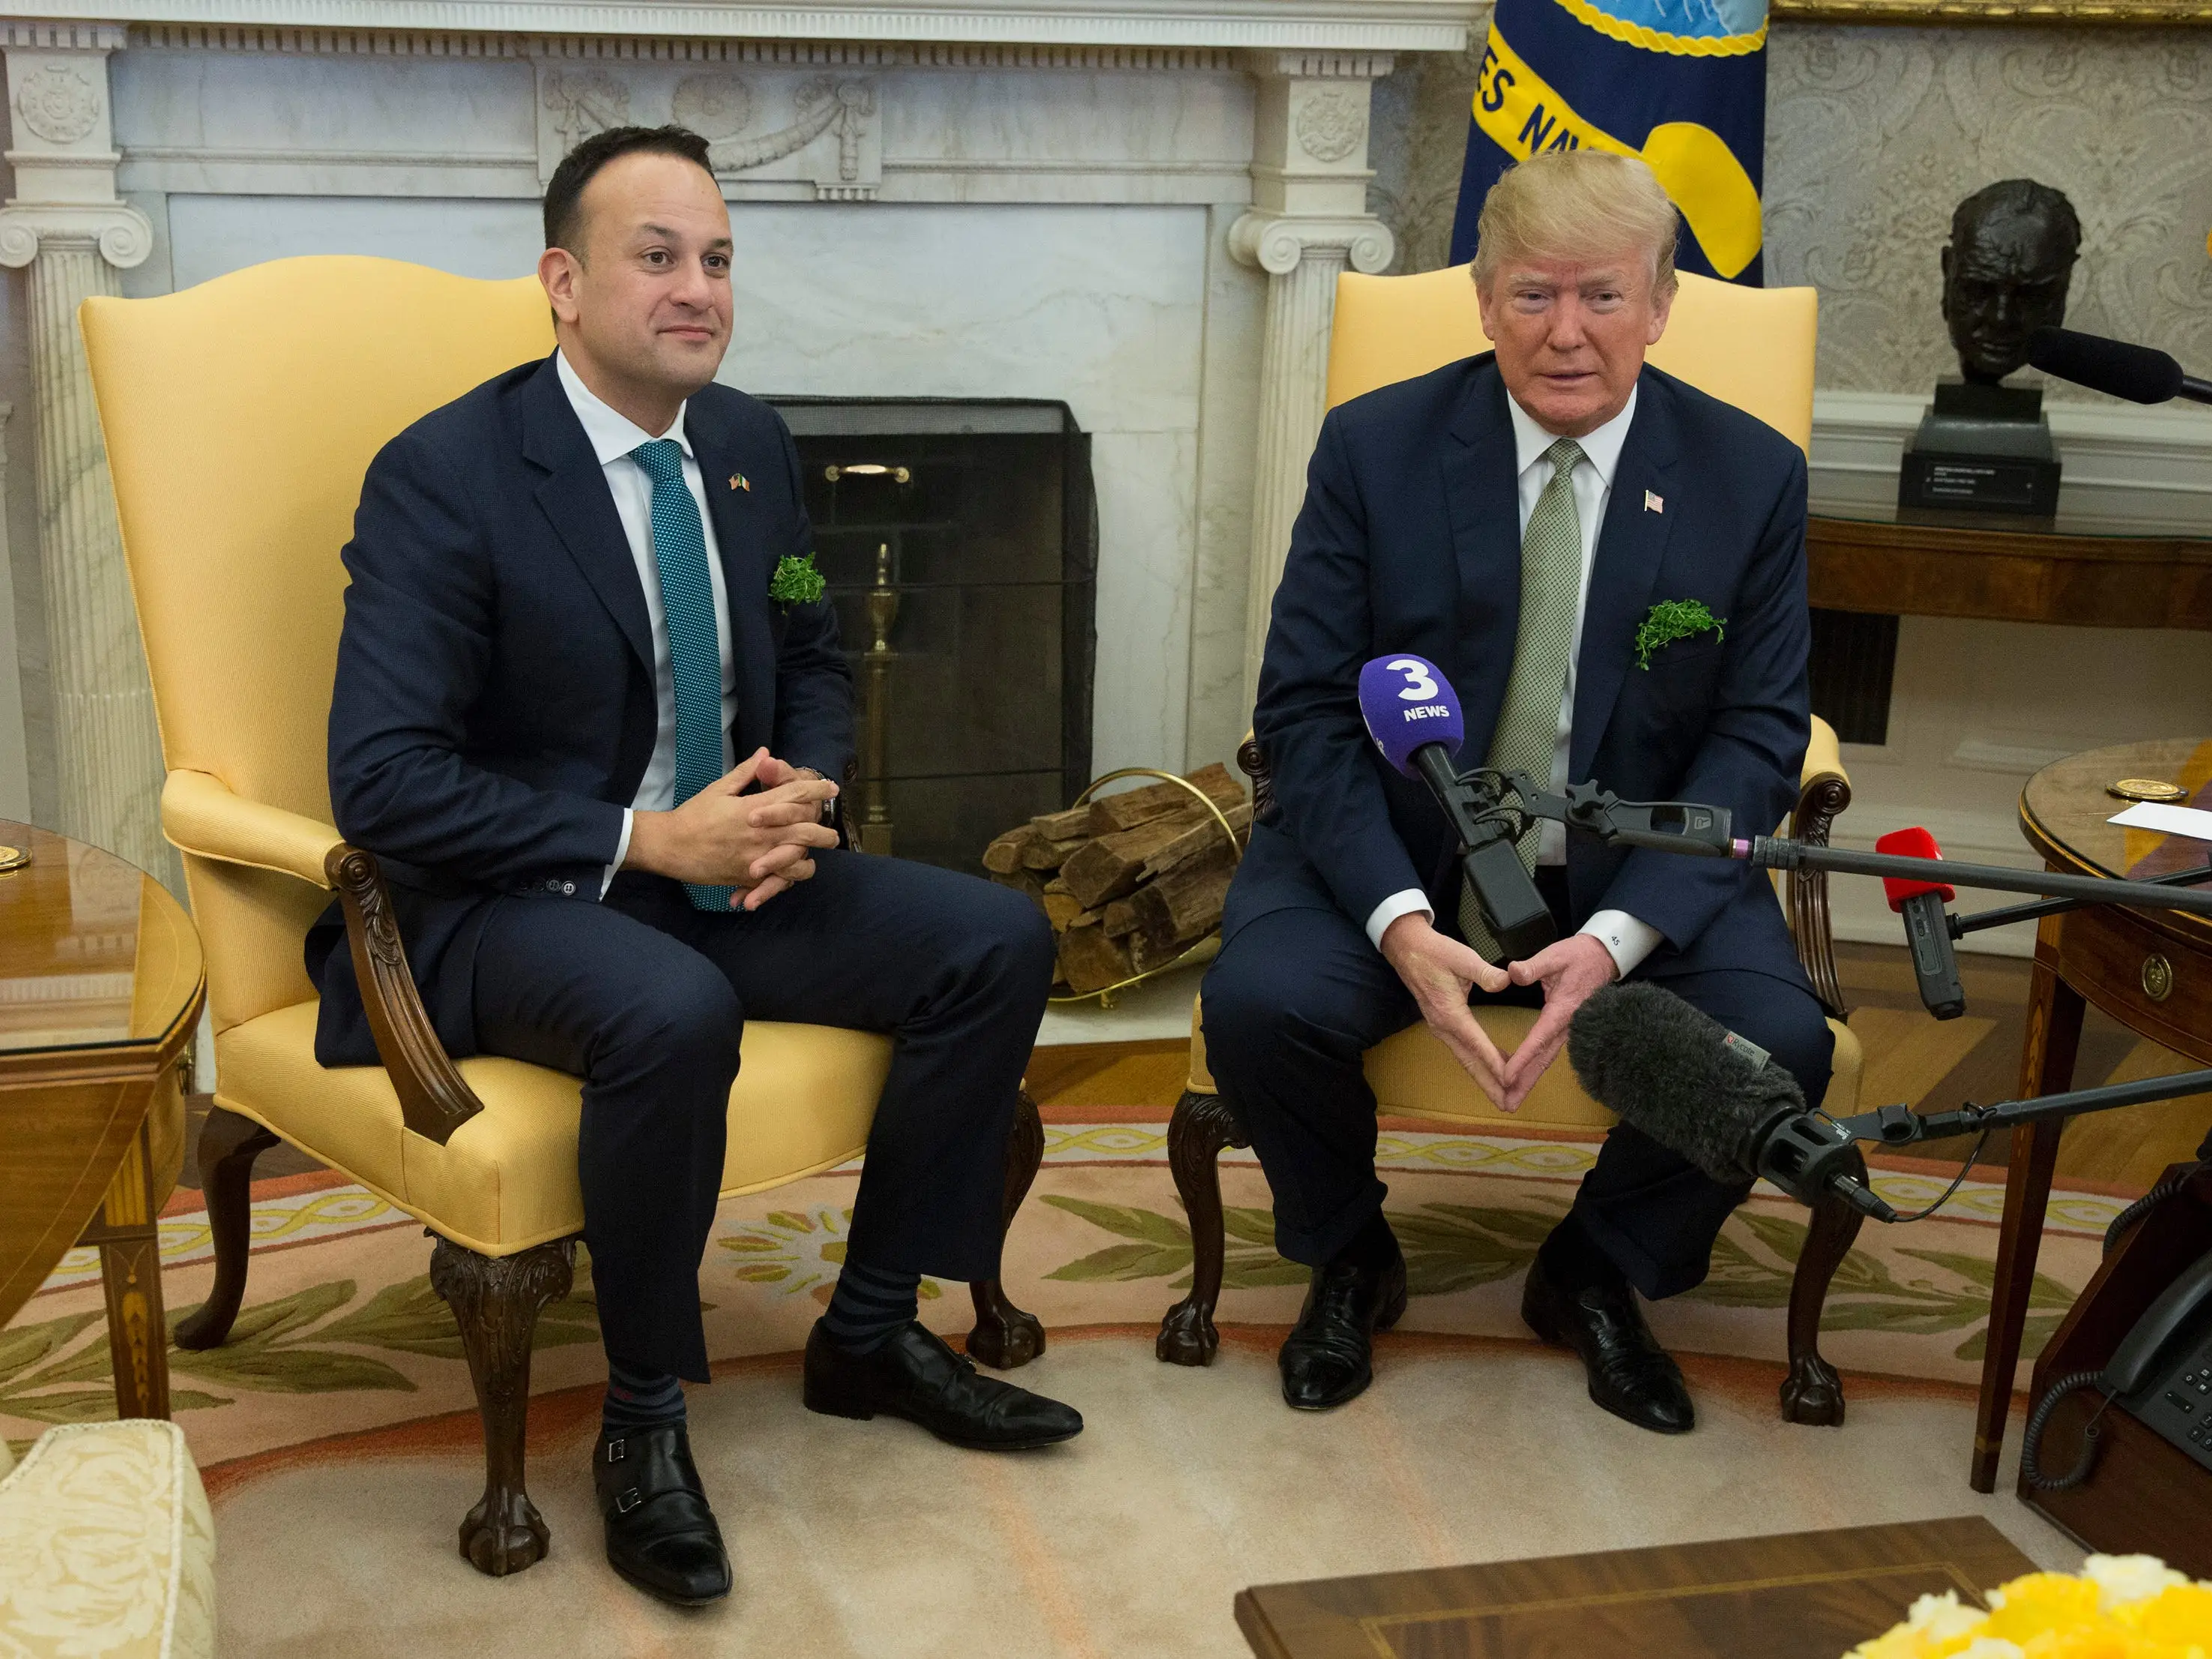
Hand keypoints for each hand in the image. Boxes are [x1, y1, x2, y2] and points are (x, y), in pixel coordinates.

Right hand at [624, 747, 839, 908]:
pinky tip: (790, 872)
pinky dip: (787, 878)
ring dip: (808, 858)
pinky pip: (777, 881)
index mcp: (755, 809)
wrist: (670, 847)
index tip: (831, 787)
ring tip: (812, 856)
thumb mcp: (719, 788)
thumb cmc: (694, 815)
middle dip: (824, 832)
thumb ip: (746, 772)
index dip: (817, 790)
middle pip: (805, 832)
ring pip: (797, 862)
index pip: (795, 795)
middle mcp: (761, 834)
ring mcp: (756, 858)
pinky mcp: (748, 877)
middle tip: (832, 833)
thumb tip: (766, 753)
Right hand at [1379, 912, 1512, 1106]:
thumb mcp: (1462, 957)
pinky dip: (1478, 1065)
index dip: (1494, 1063)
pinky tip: (1493, 1069)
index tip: (1511, 1080)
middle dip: (1489, 1085)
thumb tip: (1506, 981)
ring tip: (1504, 1096)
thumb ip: (1485, 972)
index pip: (1476, 1044)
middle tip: (1509, 1104)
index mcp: (1450, 1013)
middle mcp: (1444, 1027)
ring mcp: (1441, 1028)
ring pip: (1465, 1060)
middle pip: (1470, 1063)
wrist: (1406, 948)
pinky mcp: (1442, 1025)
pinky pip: (1463, 1051)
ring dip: (1484, 1079)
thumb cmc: (1434, 952)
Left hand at [1496, 934, 1618, 1112]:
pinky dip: (1534, 1069)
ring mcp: (1568, 1031)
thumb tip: (1514, 973)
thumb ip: (1534, 966)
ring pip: (1546, 1060)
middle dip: (1525, 1083)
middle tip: (1507, 1104)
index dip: (1523, 1058)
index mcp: (1562, 1010)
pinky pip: (1548, 1053)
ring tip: (1511, 1101)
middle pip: (1543, 1060)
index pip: (1539, 1038)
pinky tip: (1521, 1081)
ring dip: (1529, 1081)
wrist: (1603, 958)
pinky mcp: (1565, 1030)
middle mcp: (1566, 1026)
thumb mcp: (1555, 955)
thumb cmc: (1578, 956)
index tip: (1507, 1075)